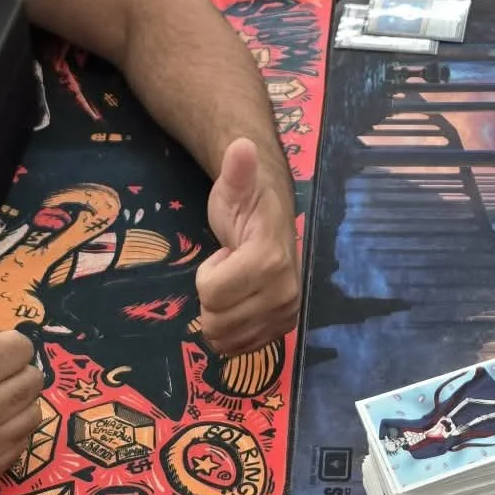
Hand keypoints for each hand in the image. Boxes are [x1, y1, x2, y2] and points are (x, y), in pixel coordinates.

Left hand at [197, 137, 300, 352]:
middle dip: (213, 296)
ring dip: (221, 313)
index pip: (212, 293)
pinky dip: (231, 330)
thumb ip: (237, 170)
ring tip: (236, 284)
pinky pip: (239, 349)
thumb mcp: (235, 187)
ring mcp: (285, 314)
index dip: (208, 275)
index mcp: (270, 261)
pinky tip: (241, 303)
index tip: (225, 254)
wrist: (272, 221)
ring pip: (225, 340)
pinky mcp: (282, 330)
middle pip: (217, 321)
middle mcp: (284, 294)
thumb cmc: (247, 205)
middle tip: (230, 269)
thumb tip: (241, 144)